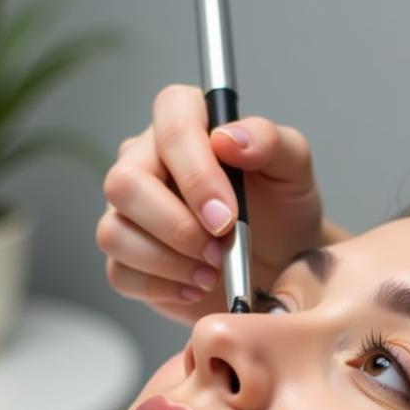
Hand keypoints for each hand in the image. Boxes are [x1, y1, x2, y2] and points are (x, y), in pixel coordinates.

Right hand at [97, 83, 323, 324]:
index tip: (227, 216)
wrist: (282, 263)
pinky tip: (196, 288)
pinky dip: (162, 287)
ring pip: (115, 232)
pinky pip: (120, 273)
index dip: (196, 174)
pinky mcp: (126, 257)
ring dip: (169, 262)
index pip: (170, 126)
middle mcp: (144, 160)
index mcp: (184, 121)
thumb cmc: (282, 208)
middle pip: (125, 184)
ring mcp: (129, 211)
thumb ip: (270, 142)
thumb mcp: (293, 169)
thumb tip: (228, 138)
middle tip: (220, 251)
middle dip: (177, 227)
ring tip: (213, 273)